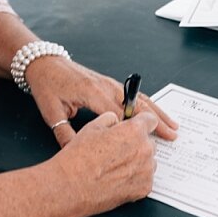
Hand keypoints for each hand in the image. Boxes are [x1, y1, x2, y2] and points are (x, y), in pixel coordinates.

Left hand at [26, 57, 177, 152]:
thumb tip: (73, 153)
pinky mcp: (109, 83)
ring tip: (172, 125)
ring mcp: (109, 83)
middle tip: (171, 134)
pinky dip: (148, 104)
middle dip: (156, 121)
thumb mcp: (51, 112)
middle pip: (137, 106)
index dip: (132, 130)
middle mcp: (105, 86)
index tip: (145, 145)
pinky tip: (157, 112)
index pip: (118, 114)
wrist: (45, 63)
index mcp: (92, 93)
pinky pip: (133, 95)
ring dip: (157, 112)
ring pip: (140, 99)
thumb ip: (64, 133)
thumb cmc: (47, 85)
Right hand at [56, 110, 164, 216]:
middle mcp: (144, 150)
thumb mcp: (91, 128)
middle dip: (137, 144)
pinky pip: (145, 179)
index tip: (140, 125)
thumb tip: (115, 120)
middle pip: (149, 142)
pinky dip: (135, 179)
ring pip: (148, 162)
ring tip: (115, 167)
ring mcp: (145, 171)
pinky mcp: (143, 189)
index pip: (150, 119)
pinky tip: (117, 178)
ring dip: (137, 162)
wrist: (71, 187)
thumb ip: (110, 119)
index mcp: (134, 131)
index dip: (142, 122)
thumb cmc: (78, 160)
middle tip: (117, 151)